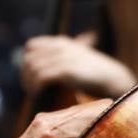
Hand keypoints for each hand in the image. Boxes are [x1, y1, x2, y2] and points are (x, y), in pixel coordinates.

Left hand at [19, 35, 135, 97]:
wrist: (111, 77)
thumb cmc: (94, 73)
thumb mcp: (76, 58)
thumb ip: (60, 58)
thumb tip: (42, 69)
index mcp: (60, 42)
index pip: (31, 46)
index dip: (26, 61)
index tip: (29, 76)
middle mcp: (59, 47)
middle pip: (29, 58)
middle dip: (25, 75)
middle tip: (29, 88)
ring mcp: (62, 57)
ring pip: (33, 68)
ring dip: (29, 83)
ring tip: (33, 93)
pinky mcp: (65, 70)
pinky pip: (41, 77)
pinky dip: (36, 87)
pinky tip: (39, 94)